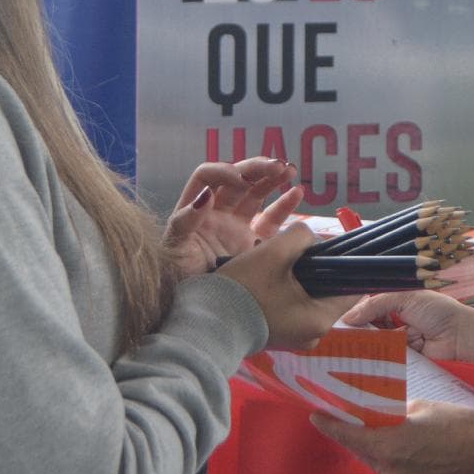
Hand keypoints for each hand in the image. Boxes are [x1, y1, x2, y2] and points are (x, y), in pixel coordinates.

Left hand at [164, 159, 299, 274]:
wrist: (196, 308)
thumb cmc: (177, 277)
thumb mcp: (175, 248)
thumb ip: (186, 220)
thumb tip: (206, 195)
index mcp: (195, 208)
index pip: (207, 176)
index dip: (223, 171)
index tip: (240, 180)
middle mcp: (216, 212)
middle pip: (236, 178)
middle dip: (256, 168)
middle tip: (277, 165)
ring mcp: (236, 226)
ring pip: (255, 193)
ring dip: (272, 178)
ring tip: (289, 170)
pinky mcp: (253, 243)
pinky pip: (271, 219)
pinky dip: (285, 205)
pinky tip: (297, 192)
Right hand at [216, 224, 356, 347]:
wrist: (204, 323)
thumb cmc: (243, 289)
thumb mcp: (273, 252)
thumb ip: (302, 237)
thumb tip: (311, 239)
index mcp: (320, 319)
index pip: (352, 289)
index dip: (345, 263)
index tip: (330, 246)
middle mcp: (313, 334)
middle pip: (327, 291)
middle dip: (315, 268)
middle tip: (295, 250)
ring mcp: (295, 338)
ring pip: (307, 297)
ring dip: (297, 278)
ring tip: (277, 261)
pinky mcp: (278, 335)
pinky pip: (292, 308)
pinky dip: (285, 291)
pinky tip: (267, 278)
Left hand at [311, 401, 473, 473]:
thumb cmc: (459, 423)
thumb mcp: (422, 407)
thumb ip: (395, 411)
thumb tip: (382, 412)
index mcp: (391, 445)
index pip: (351, 435)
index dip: (331, 425)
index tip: (314, 415)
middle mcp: (391, 468)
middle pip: (359, 448)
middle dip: (348, 432)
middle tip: (338, 413)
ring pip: (372, 458)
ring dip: (365, 443)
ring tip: (360, 423)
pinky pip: (387, 467)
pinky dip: (382, 453)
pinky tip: (385, 438)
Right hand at [340, 291, 473, 369]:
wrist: (464, 336)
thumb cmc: (439, 311)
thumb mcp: (406, 297)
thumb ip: (376, 304)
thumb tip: (348, 317)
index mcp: (396, 303)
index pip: (368, 309)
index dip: (354, 315)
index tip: (336, 323)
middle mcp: (396, 323)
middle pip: (369, 329)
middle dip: (355, 333)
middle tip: (335, 340)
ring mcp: (400, 343)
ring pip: (375, 346)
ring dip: (364, 348)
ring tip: (343, 352)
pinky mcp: (405, 361)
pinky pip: (386, 361)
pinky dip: (377, 362)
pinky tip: (362, 364)